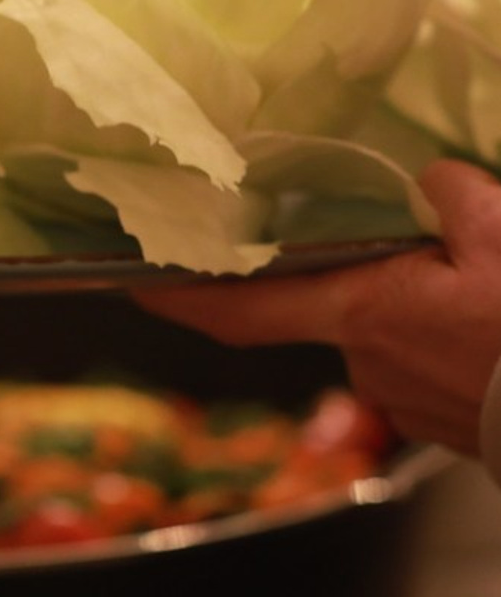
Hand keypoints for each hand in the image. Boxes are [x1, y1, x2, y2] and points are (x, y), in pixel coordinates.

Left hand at [133, 160, 500, 456]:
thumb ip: (458, 197)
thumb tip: (433, 180)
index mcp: (361, 311)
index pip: (239, 306)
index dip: (178, 291)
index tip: (131, 274)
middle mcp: (363, 358)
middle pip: (333, 302)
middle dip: (365, 272)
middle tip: (422, 252)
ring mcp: (400, 395)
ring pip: (387, 327)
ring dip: (417, 302)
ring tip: (476, 285)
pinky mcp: (439, 416)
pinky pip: (424, 356)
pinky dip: (441, 332)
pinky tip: (486, 318)